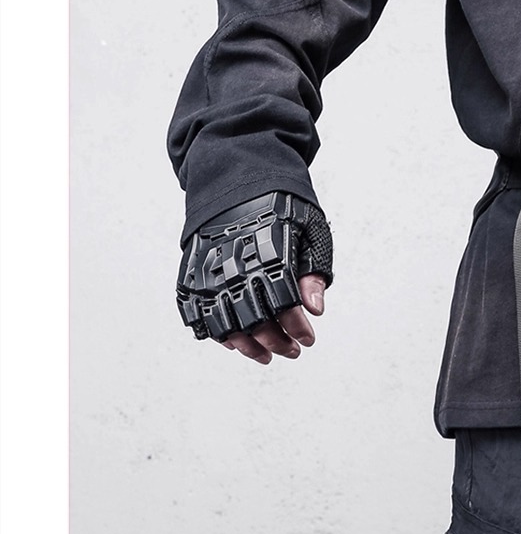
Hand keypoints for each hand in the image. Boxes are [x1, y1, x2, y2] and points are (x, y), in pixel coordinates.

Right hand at [176, 190, 332, 358]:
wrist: (236, 178)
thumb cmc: (280, 204)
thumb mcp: (310, 228)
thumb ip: (314, 270)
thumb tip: (316, 310)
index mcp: (270, 255)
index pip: (285, 306)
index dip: (298, 328)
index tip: (308, 339)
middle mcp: (237, 267)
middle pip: (257, 322)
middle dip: (277, 343)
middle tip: (292, 351)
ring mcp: (211, 272)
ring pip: (227, 325)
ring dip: (247, 347)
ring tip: (265, 355)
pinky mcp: (192, 273)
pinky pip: (199, 314)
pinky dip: (216, 333)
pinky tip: (234, 341)